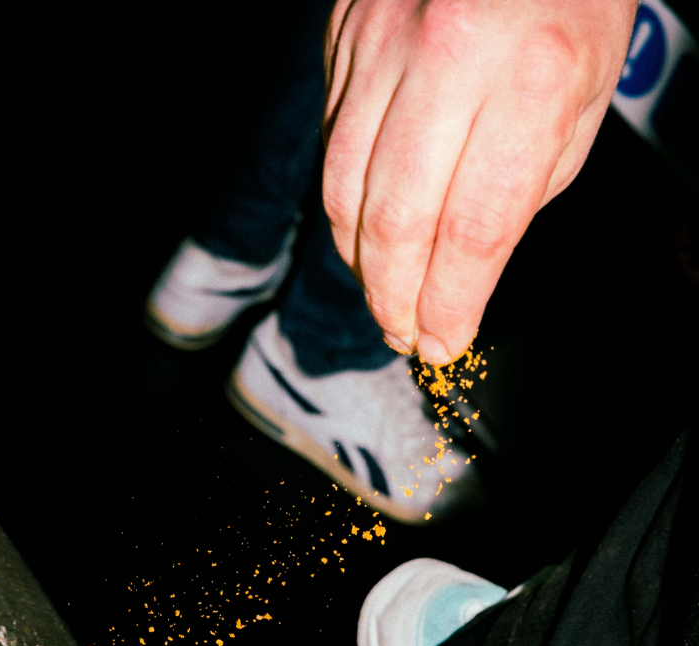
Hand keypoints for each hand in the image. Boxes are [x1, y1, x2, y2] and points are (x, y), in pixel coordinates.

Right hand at [322, 0, 634, 363]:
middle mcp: (450, 56)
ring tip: (383, 293)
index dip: (450, 305)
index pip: (473, 231)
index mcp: (533, 78)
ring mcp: (385, 41)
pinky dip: (345, 202)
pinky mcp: (346, 35)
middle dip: (395, 298)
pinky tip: (367, 229)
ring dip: (360, 261)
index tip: (444, 344)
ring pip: (344, 188)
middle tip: (405, 333)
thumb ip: (523, 189)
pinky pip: (332, 142)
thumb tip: (463, 271)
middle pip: (395, 221)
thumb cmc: (568, 1)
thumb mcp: (581, 100)